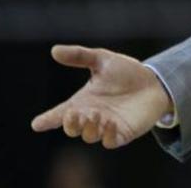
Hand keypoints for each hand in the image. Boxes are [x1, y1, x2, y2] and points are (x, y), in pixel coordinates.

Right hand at [31, 45, 171, 148]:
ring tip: (95, 114)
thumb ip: (80, 56)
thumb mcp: (102, 60)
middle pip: (73, 128)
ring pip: (90, 136)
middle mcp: (92, 116)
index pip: (61, 113)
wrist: (154, 82)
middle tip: (73, 113)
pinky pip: (111, 141)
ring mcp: (106, 126)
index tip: (37, 124)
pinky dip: (107, 135)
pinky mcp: (122, 133)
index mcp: (83, 101)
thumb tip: (54, 50)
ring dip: (89, 127)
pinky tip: (110, 122)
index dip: (48, 119)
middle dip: (70, 124)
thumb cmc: (125, 72)